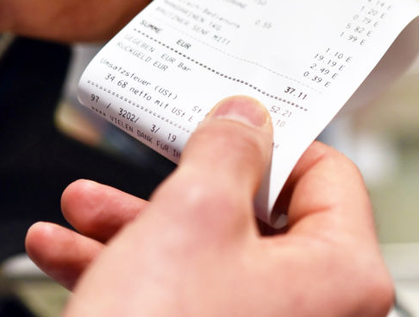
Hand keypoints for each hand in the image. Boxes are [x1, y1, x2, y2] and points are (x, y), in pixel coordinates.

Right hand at [24, 96, 393, 316]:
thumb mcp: (193, 217)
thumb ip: (227, 151)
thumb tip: (246, 119)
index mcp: (345, 271)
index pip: (329, 176)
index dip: (273, 143)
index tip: (230, 127)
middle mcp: (323, 310)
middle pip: (258, 218)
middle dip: (181, 189)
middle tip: (144, 165)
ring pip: (212, 258)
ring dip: (142, 228)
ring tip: (84, 211)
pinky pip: (189, 298)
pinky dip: (136, 273)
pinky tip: (72, 256)